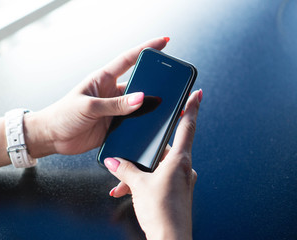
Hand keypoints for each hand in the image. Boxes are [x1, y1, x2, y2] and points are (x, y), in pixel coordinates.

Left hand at [24, 37, 168, 156]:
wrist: (52, 137)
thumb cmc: (63, 114)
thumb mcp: (88, 106)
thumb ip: (114, 104)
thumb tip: (141, 98)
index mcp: (104, 79)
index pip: (129, 60)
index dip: (146, 49)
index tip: (164, 42)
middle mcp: (111, 93)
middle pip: (139, 84)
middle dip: (156, 84)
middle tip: (173, 85)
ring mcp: (114, 110)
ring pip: (138, 106)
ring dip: (151, 108)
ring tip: (167, 110)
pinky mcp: (114, 126)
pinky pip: (133, 125)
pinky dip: (142, 126)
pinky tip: (151, 128)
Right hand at [104, 89, 202, 239]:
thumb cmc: (163, 213)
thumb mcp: (138, 186)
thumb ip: (124, 170)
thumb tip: (113, 161)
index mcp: (179, 160)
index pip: (188, 127)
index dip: (193, 108)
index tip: (198, 94)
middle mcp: (183, 167)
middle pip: (165, 148)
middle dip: (146, 151)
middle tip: (135, 150)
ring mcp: (180, 180)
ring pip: (158, 166)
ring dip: (140, 171)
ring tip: (123, 180)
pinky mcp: (175, 191)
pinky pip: (158, 179)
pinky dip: (144, 182)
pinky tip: (127, 189)